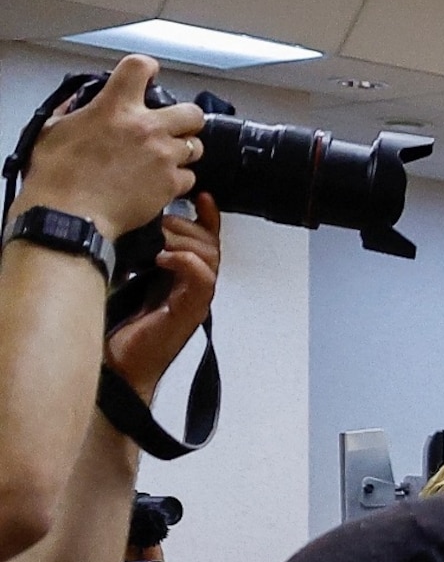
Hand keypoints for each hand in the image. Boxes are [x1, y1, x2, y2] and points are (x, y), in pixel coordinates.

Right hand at [12, 57, 203, 241]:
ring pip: (195, 146)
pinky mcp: (171, 184)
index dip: (147, 68)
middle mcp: (146, 127)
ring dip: (183, 151)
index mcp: (115, 107)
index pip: (139, 67)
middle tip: (171, 128)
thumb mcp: (54, 131)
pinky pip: (189, 177)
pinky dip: (178, 181)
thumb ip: (72, 113)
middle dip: (185, 119)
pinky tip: (161, 184)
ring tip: (165, 160)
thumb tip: (75, 107)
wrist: (69, 215)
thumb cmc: (57, 177)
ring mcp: (163, 156)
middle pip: (191, 112)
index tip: (149, 74)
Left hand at [106, 193, 218, 398]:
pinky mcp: (190, 312)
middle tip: (159, 222)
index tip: (199, 195)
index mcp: (180, 276)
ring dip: (185, 241)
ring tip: (159, 240)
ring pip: (209, 256)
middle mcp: (192, 286)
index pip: (205, 239)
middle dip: (186, 225)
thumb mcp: (123, 278)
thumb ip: (134, 254)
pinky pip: (203, 279)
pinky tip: (164, 259)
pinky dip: (187, 263)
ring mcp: (194, 299)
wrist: (116, 365)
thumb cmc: (118, 327)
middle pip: (209, 242)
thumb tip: (128, 224)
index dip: (206, 216)